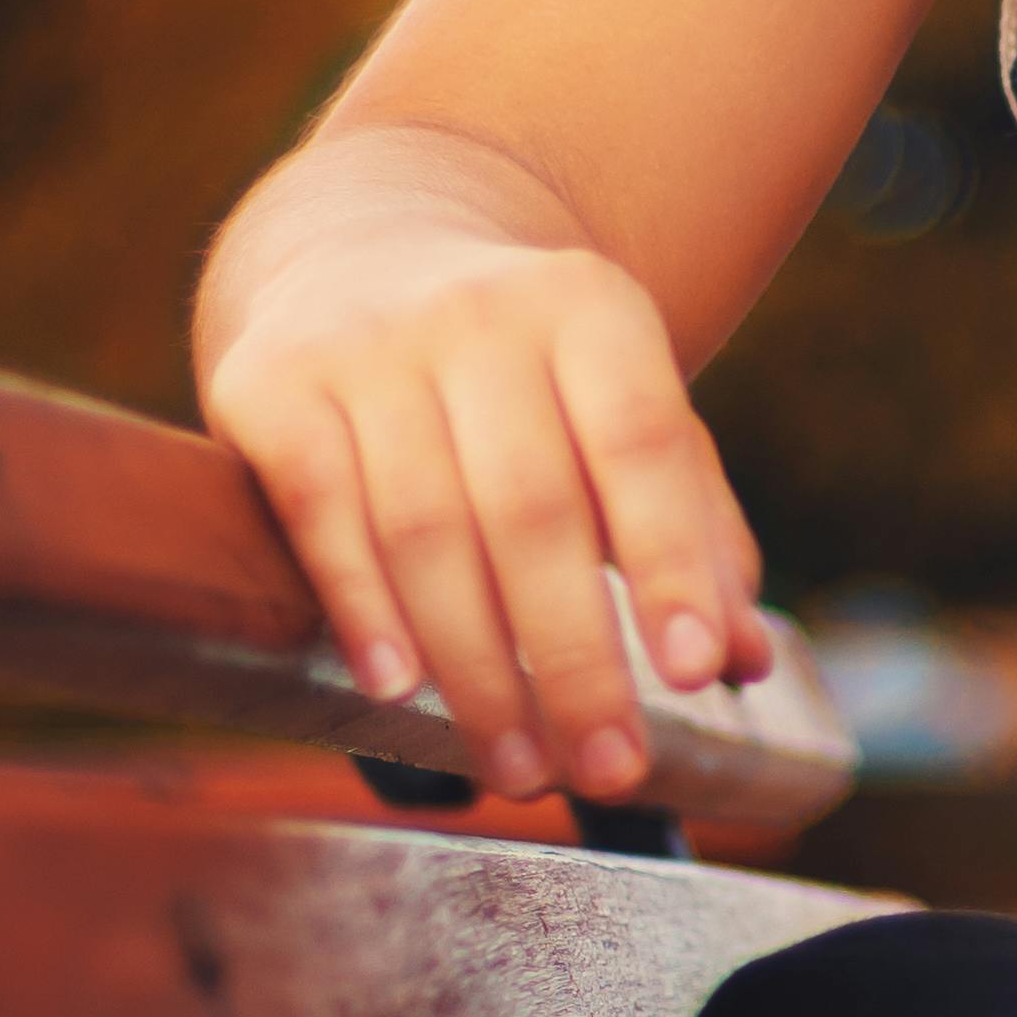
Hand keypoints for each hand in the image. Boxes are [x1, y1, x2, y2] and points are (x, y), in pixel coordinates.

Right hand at [204, 205, 771, 808]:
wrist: (366, 248)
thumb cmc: (530, 377)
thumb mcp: (622, 412)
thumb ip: (692, 528)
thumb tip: (746, 657)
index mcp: (589, 307)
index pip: (641, 443)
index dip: (670, 561)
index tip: (695, 672)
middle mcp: (477, 313)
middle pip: (532, 509)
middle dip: (576, 657)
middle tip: (610, 768)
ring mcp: (366, 345)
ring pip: (425, 529)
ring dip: (475, 667)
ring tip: (519, 765)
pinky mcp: (270, 383)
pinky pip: (320, 511)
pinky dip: (363, 607)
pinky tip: (400, 689)